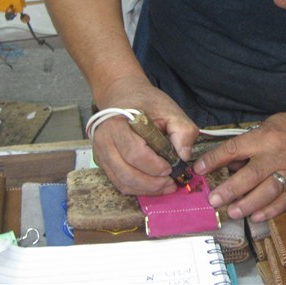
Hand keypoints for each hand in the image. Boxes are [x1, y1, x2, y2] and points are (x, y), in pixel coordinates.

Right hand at [91, 76, 198, 194]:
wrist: (122, 95)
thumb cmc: (146, 103)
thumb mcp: (169, 109)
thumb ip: (182, 129)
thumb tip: (184, 156)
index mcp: (117, 124)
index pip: (134, 152)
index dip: (154, 165)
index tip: (171, 167)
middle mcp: (103, 141)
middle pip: (126, 172)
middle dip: (152, 183)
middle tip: (171, 183)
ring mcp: (101, 154)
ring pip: (122, 182)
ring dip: (146, 189)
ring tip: (166, 186)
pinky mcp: (103, 163)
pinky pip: (119, 183)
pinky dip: (138, 189)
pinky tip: (154, 185)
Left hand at [193, 110, 285, 221]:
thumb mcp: (270, 124)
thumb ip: (250, 143)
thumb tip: (231, 163)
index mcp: (266, 137)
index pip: (235, 148)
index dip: (214, 159)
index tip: (199, 168)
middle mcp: (277, 155)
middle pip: (250, 175)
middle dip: (229, 189)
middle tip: (213, 200)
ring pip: (266, 192)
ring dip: (248, 204)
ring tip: (232, 211)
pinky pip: (284, 201)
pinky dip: (270, 211)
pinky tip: (256, 217)